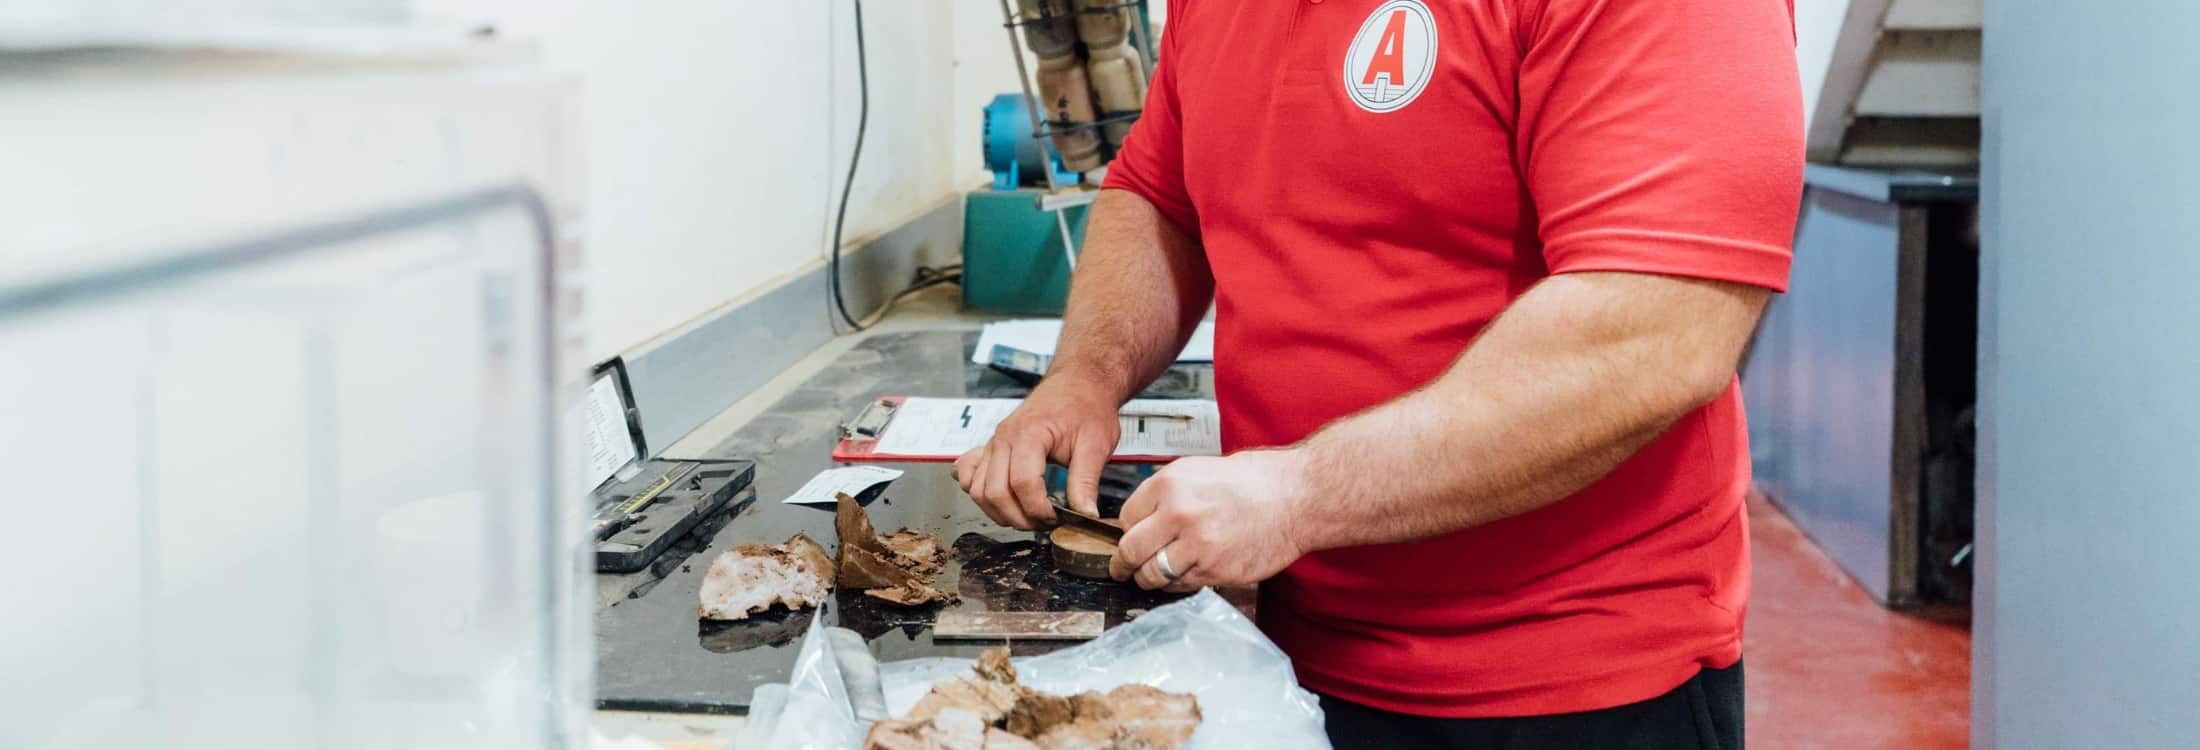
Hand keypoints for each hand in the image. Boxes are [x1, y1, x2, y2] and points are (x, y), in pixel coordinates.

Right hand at [955, 377, 1121, 529]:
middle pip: (994, 492)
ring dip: (999, 511)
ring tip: (1027, 516)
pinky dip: (978, 492)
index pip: (1023, 484)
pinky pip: (969, 474)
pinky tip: (999, 500)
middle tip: (1044, 522)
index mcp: (1029, 433)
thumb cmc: (1087, 406)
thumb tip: (1085, 514)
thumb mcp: (1096, 444)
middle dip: (1019, 517)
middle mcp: (1004, 437)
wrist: (1079, 383)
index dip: (1038, 509)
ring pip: (978, 489)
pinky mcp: (992, 446)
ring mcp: (994, 442)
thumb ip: (1086, 481)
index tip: (1056, 518)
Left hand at [1109, 449, 1313, 591]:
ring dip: (1148, 578)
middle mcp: (1178, 514)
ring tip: (1149, 576)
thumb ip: (1168, 493)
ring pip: (1152, 574)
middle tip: (1121, 568)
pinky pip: (1180, 586)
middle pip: (1130, 549)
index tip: (1130, 536)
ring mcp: (1196, 546)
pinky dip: (1177, 584)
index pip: (1126, 516)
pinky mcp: (1214, 571)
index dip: (1128, 529)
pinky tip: (1184, 575)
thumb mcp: (1200, 471)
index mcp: (1170, 483)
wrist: (1297, 497)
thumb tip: (1143, 517)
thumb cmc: (1256, 481)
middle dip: (1123, 562)